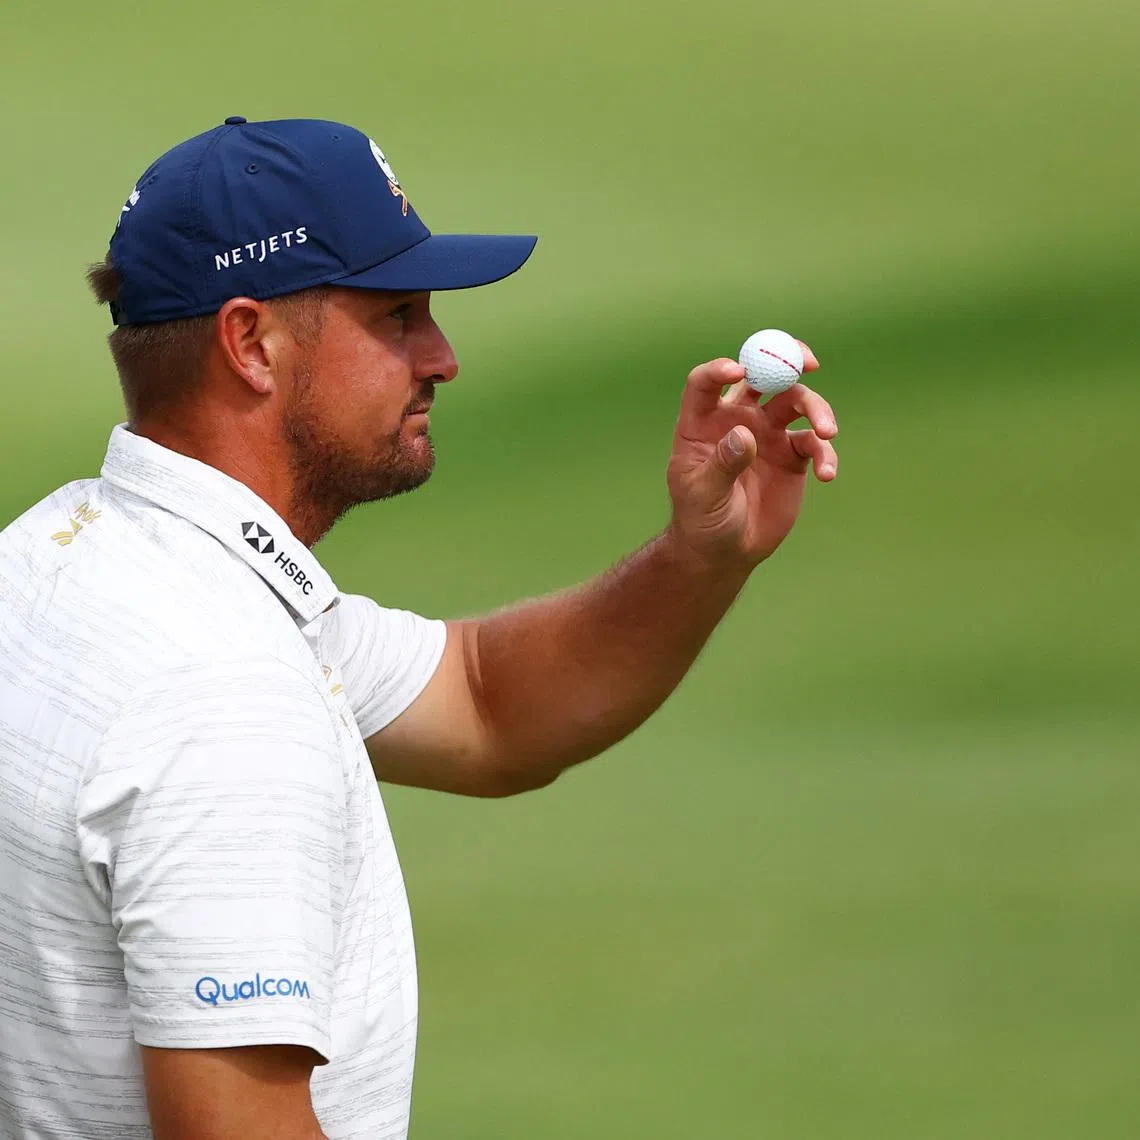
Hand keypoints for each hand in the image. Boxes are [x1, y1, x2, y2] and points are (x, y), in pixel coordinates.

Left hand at [666, 346, 837, 568]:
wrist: (726, 551)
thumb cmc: (701, 519)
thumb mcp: (703, 494)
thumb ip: (722, 464)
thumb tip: (745, 435)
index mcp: (703, 422)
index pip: (706, 383)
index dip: (720, 370)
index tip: (740, 372)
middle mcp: (738, 419)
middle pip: (763, 375)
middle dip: (786, 360)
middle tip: (809, 362)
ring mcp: (767, 434)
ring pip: (796, 402)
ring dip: (818, 409)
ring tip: (828, 433)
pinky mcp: (792, 456)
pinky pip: (815, 444)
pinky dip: (825, 455)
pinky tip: (826, 474)